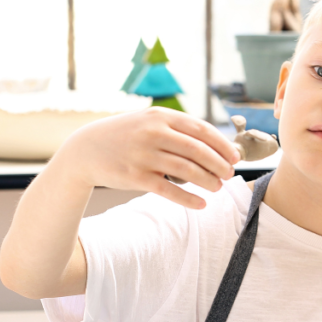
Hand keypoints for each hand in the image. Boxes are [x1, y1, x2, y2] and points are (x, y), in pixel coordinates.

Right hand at [54, 107, 239, 208]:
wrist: (86, 150)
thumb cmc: (127, 136)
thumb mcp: (149, 122)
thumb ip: (178, 129)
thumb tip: (217, 144)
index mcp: (161, 117)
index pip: (202, 130)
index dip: (222, 145)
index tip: (235, 157)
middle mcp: (153, 133)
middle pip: (198, 151)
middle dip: (219, 164)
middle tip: (229, 174)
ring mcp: (144, 155)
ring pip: (187, 171)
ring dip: (208, 181)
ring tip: (218, 187)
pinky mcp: (135, 177)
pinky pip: (169, 190)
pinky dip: (189, 199)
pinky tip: (201, 204)